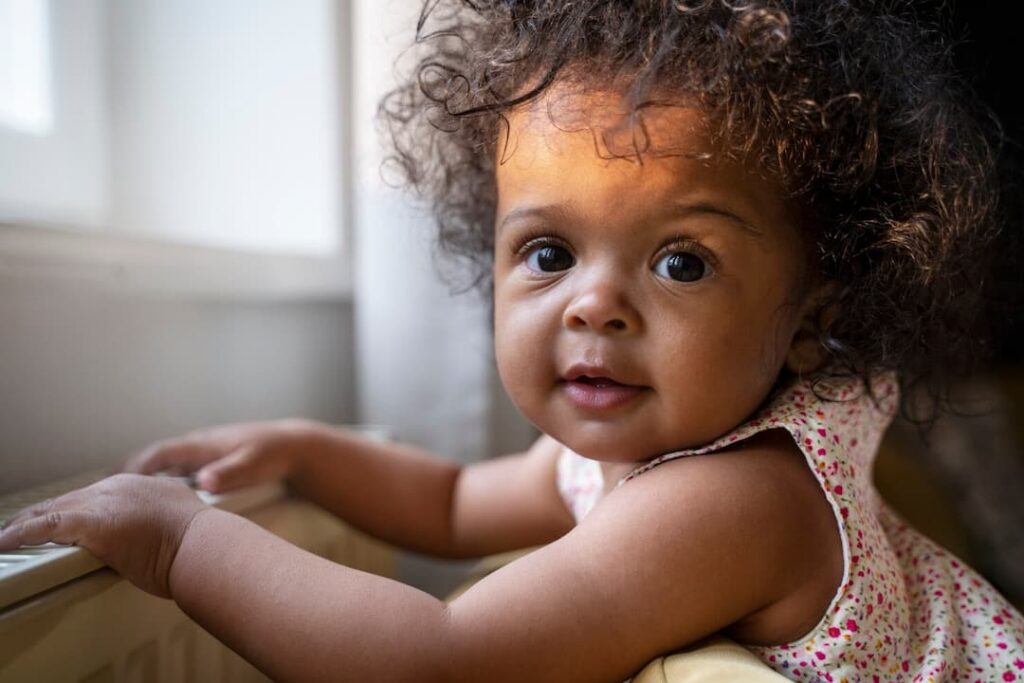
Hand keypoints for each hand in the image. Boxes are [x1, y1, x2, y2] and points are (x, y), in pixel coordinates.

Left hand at [0, 474, 207, 597]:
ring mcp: (104, 502)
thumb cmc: (200, 543)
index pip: (97, 497)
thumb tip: (160, 533)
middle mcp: (119, 487)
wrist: (204, 545)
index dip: (75, 509)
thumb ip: (162, 521)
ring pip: (54, 509)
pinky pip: (45, 525)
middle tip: (23, 525)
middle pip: (71, 499)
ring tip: (10, 532)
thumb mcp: (180, 522)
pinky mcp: (90, 523)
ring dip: (28, 523)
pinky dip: (21, 533)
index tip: (63, 519)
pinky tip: (5, 541)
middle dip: (47, 513)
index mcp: (140, 486)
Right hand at [124, 420, 315, 492]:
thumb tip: (203, 482)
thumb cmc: (272, 453)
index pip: (158, 454)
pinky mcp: (208, 463)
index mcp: (201, 445)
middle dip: (129, 474)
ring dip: (143, 479)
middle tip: (104, 496)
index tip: (115, 487)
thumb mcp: (252, 464)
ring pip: (163, 466)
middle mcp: (196, 447)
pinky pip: (175, 471)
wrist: (292, 446)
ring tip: (120, 502)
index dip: (135, 469)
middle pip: (153, 458)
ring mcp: (201, 454)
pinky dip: (160, 482)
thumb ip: (228, 473)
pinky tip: (156, 501)